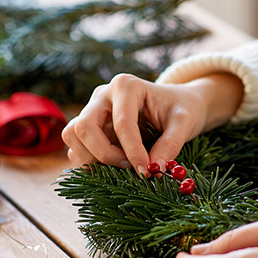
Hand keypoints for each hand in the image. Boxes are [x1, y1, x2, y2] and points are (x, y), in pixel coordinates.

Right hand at [61, 72, 242, 175]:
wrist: (176, 106)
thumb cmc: (180, 109)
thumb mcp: (184, 123)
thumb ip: (171, 144)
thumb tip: (155, 168)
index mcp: (126, 86)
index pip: (121, 122)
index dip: (132, 151)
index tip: (146, 171)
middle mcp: (103, 96)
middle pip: (84, 127)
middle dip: (105, 154)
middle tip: (130, 167)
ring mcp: (92, 111)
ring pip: (73, 136)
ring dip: (92, 158)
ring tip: (122, 166)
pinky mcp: (89, 128)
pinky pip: (75, 146)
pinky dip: (89, 161)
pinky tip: (113, 166)